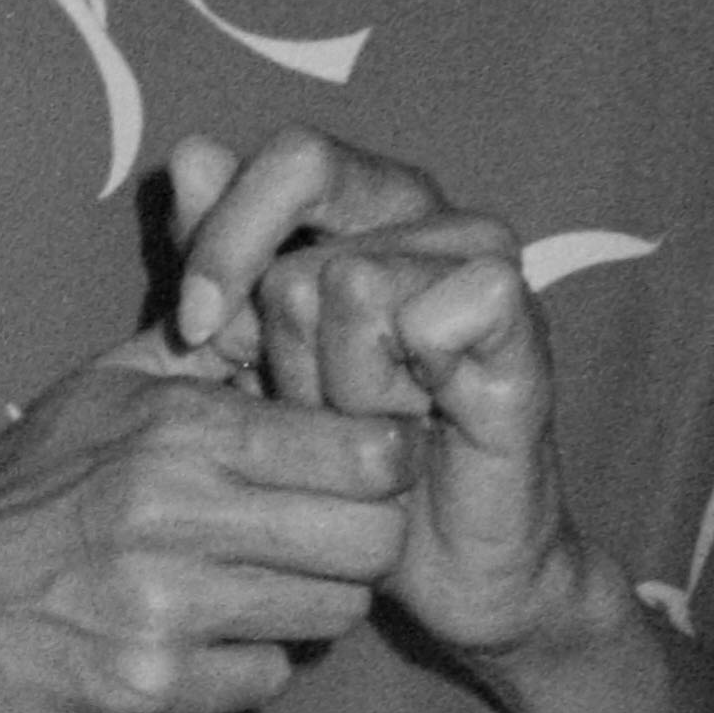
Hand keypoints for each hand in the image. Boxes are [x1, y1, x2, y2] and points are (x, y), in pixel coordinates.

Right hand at [0, 336, 413, 712]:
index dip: (384, 462)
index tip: (359, 472)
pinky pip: (265, 682)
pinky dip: (246, 666)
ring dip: (309, 606)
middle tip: (324, 541)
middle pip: (372, 540)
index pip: (366, 449)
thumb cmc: (18, 489)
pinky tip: (200, 641)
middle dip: (363, 543)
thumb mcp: (103, 388)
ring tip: (257, 587)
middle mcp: (176, 514)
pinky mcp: (145, 688)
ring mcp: (163, 609)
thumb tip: (302, 297)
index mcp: (178, 429)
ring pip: (331, 614)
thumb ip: (209, 347)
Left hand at [170, 131, 592, 661]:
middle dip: (286, 356)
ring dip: (343, 386)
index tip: (193, 330)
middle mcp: (432, 214)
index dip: (227, 242)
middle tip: (323, 406)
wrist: (423, 559)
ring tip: (374, 420)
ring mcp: (485, 264)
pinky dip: (405, 389)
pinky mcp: (523, 327)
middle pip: (306, 250)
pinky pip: (437, 313)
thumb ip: (215, 254)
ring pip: (357, 285)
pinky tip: (422, 420)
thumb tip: (190, 154)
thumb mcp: (243, 352)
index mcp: (364, 201)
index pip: (291, 158)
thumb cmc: (328, 451)